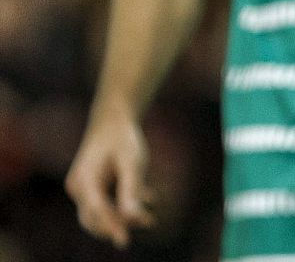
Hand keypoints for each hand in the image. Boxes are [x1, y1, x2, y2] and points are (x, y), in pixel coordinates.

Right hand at [65, 108, 155, 247]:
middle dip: (119, 225)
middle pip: (94, 218)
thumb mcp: (132, 162)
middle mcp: (78, 187)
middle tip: (148, 221)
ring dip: (123, 217)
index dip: (112, 227)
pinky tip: (150, 199)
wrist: (113, 119)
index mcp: (85, 180)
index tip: (126, 242)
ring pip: (100, 213)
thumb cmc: (123, 138)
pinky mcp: (92, 186)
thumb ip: (131, 190)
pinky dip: (124, 206)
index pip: (97, 212)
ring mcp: (82, 187)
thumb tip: (132, 218)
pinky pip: (106, 203)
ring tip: (151, 219)